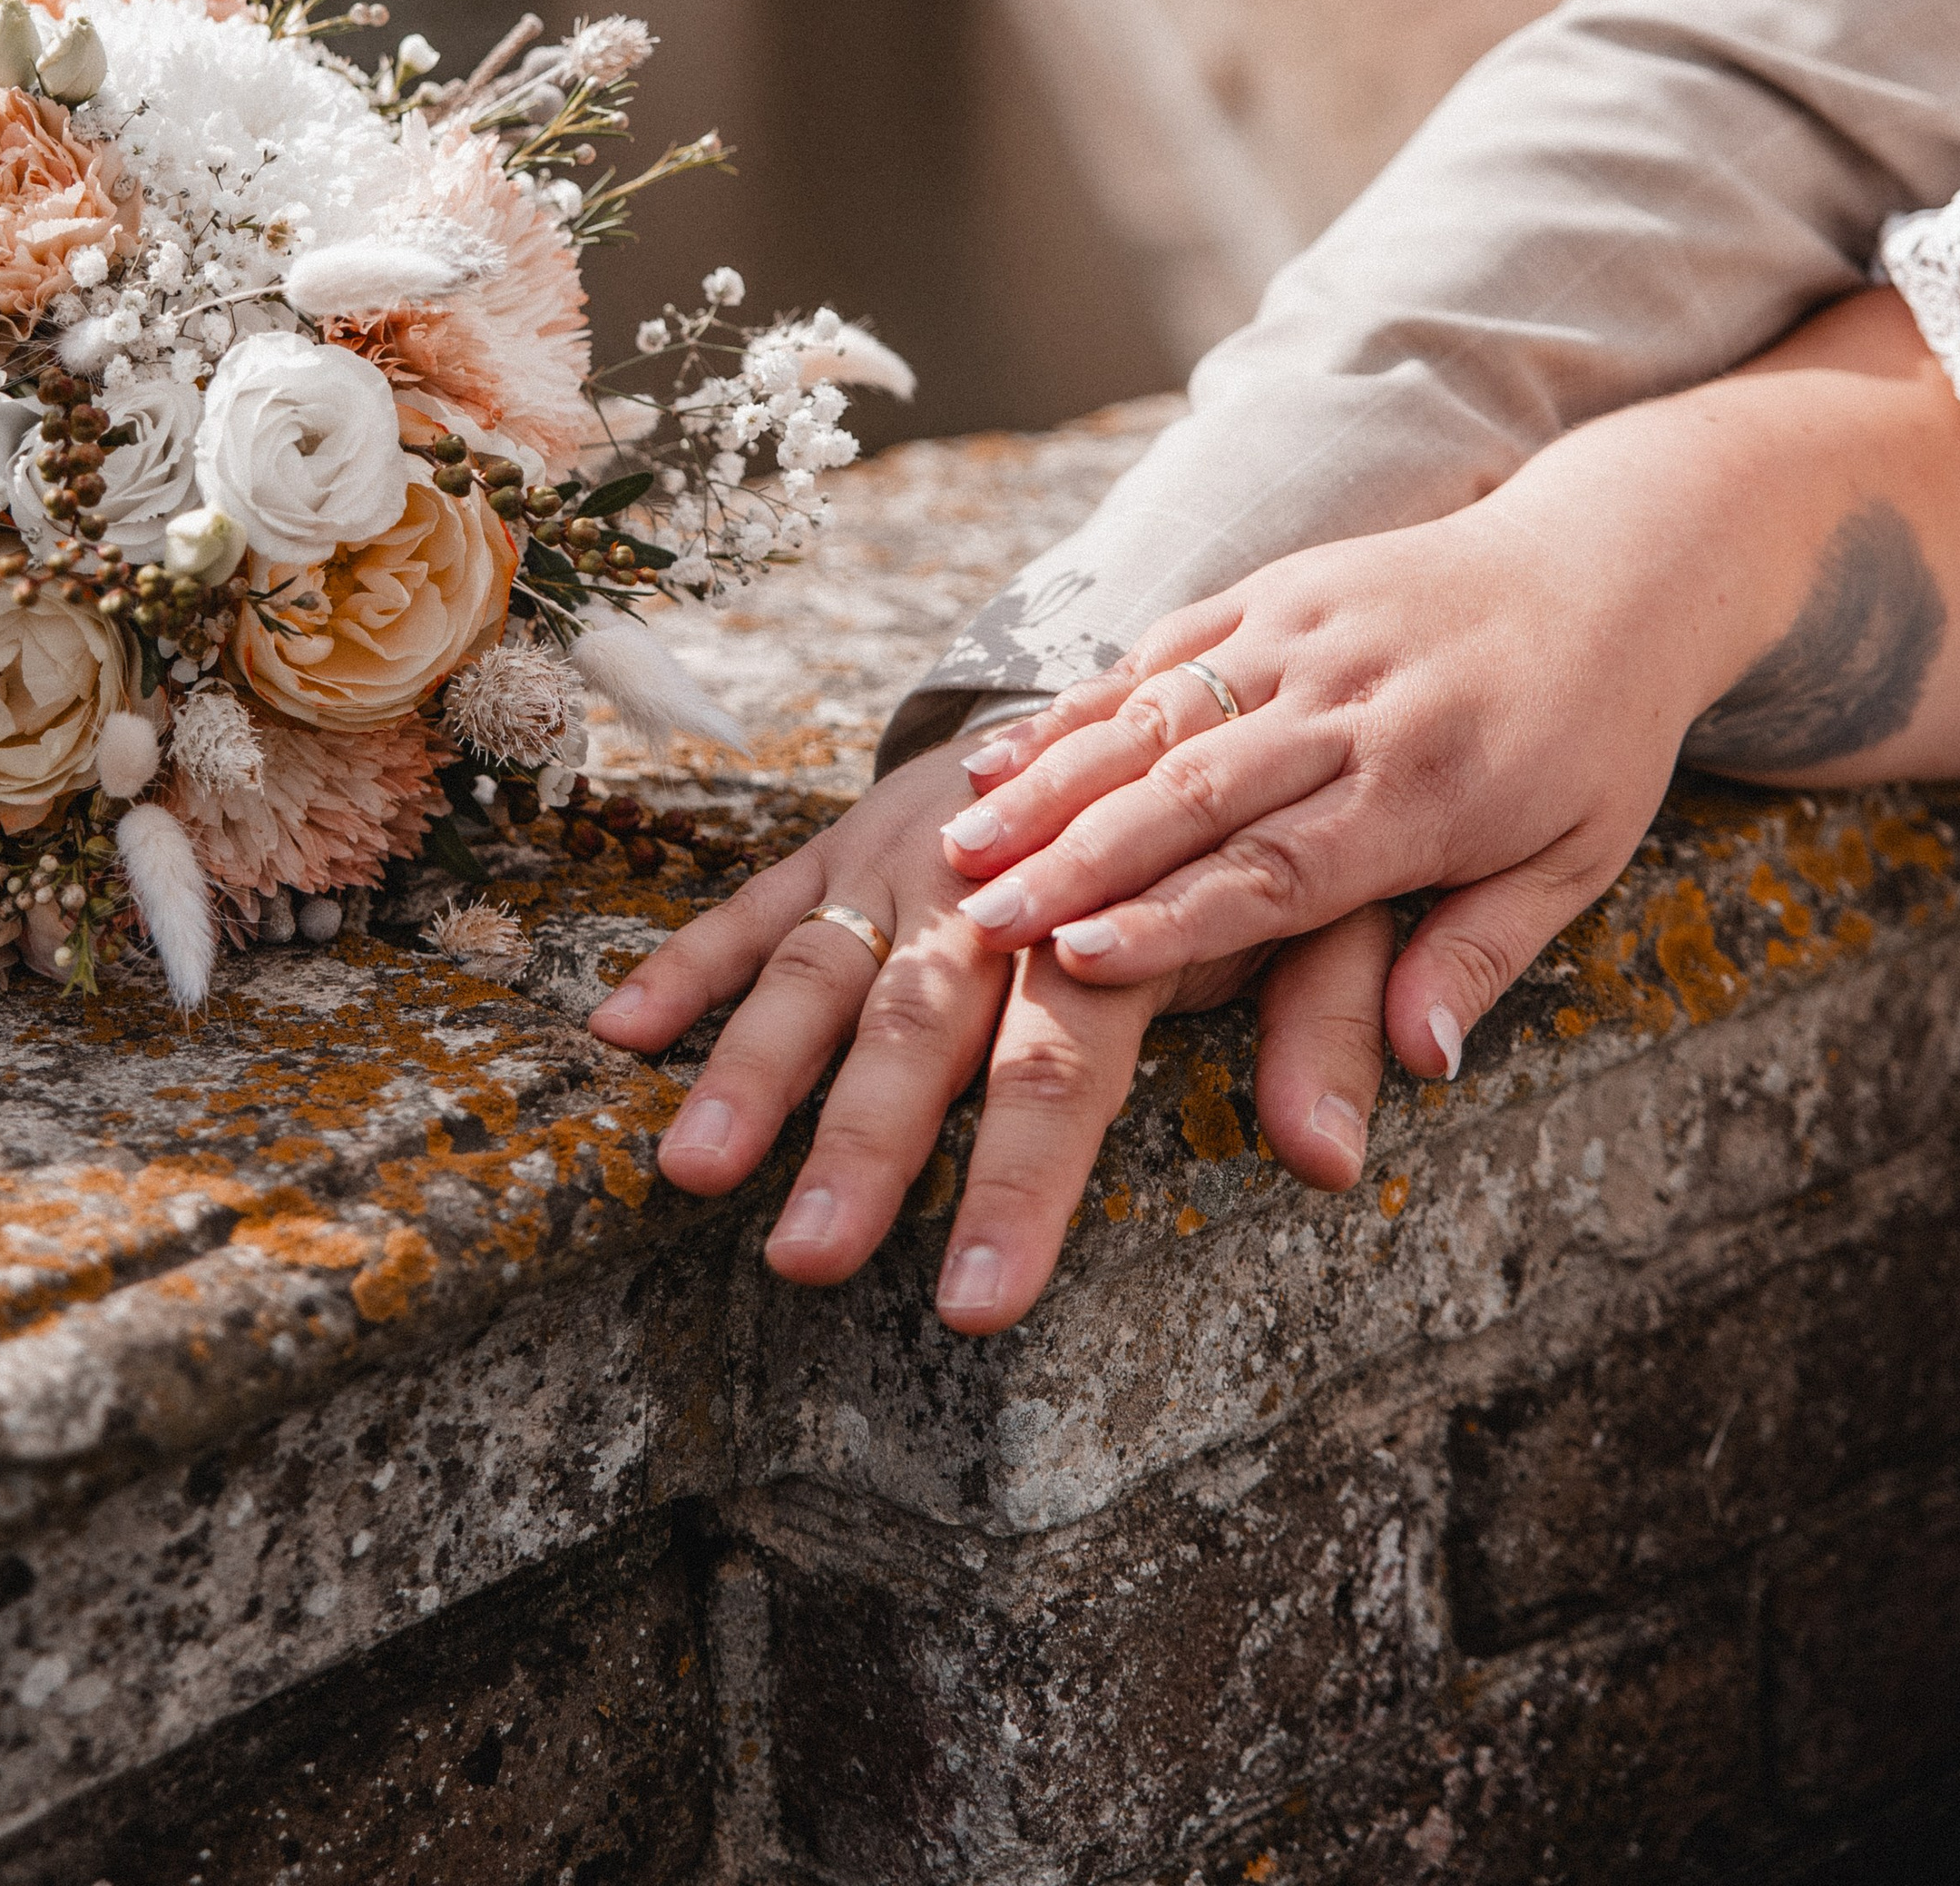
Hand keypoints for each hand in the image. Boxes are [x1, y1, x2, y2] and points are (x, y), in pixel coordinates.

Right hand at [590, 742, 1400, 1332]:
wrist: (1190, 658)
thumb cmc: (1267, 818)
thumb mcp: (1343, 898)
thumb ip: (1326, 1020)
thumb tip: (1338, 1161)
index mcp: (1122, 903)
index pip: (1066, 1060)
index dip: (1023, 1178)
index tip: (976, 1302)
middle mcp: (1004, 875)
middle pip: (925, 1020)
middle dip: (863, 1143)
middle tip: (808, 1258)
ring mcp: (916, 844)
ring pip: (827, 958)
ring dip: (756, 1064)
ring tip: (693, 1166)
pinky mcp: (857, 829)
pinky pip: (763, 895)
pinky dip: (691, 957)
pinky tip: (617, 1028)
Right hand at [940, 291, 1959, 1068]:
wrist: (1610, 562)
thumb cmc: (1593, 737)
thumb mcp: (1577, 860)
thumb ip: (1481, 953)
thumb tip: (1418, 1061)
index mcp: (1430, 787)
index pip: (1282, 866)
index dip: (1175, 918)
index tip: (1080, 962)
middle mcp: (1354, 702)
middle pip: (1197, 791)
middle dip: (1078, 858)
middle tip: (980, 920)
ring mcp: (1304, 632)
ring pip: (1157, 715)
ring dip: (1051, 781)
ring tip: (959, 845)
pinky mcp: (1274, 587)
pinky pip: (1159, 650)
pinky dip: (1075, 703)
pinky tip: (997, 752)